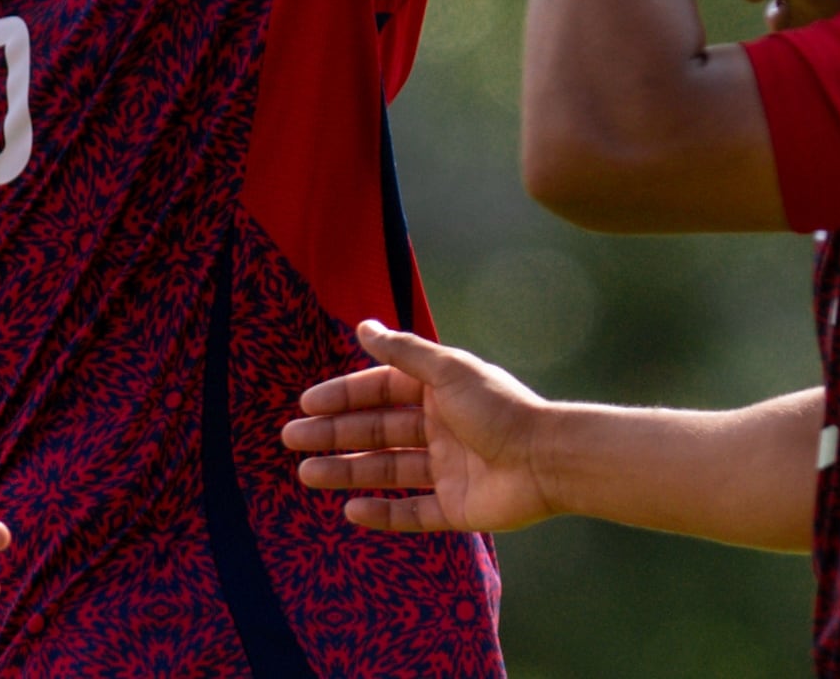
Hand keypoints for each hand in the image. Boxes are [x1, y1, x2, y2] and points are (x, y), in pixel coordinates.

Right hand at [282, 321, 561, 533]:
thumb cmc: (499, 408)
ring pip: (386, 471)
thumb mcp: (447, 372)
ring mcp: (447, 470)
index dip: (344, 396)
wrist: (548, 460)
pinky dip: (381, 513)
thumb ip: (404, 352)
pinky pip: (412, 512)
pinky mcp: (456, 508)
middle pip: (377, 432)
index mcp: (439, 393)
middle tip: (291, 439)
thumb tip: (362, 325)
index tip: (308, 404)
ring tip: (306, 474)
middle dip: (334, 435)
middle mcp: (440, 429)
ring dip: (346, 471)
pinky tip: (350, 510)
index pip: (381, 391)